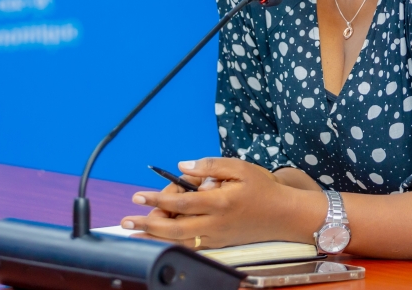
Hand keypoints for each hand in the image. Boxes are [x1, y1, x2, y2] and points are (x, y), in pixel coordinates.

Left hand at [120, 157, 323, 248]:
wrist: (285, 215)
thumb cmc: (264, 188)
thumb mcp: (240, 167)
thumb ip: (210, 166)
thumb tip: (183, 167)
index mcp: (219, 202)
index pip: (181, 202)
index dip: (157, 199)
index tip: (138, 196)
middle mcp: (215, 223)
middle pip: (173, 228)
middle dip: (146, 225)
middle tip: (126, 222)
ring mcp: (216, 237)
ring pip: (179, 241)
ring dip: (154, 238)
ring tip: (135, 233)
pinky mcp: (219, 243)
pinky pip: (190, 245)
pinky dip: (171, 242)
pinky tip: (160, 238)